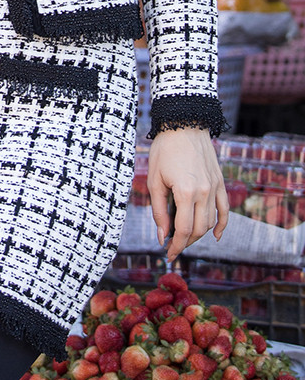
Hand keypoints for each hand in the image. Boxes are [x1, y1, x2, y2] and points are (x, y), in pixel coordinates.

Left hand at [148, 127, 227, 261]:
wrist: (184, 124)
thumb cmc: (164, 149)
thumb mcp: (154, 179)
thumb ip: (159, 210)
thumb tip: (162, 236)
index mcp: (185, 192)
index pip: (183, 230)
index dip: (176, 246)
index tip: (168, 255)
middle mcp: (204, 193)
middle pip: (198, 230)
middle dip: (186, 243)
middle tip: (173, 247)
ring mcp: (215, 188)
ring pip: (211, 222)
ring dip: (199, 235)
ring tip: (185, 238)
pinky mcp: (220, 183)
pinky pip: (225, 210)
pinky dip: (222, 225)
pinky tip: (216, 236)